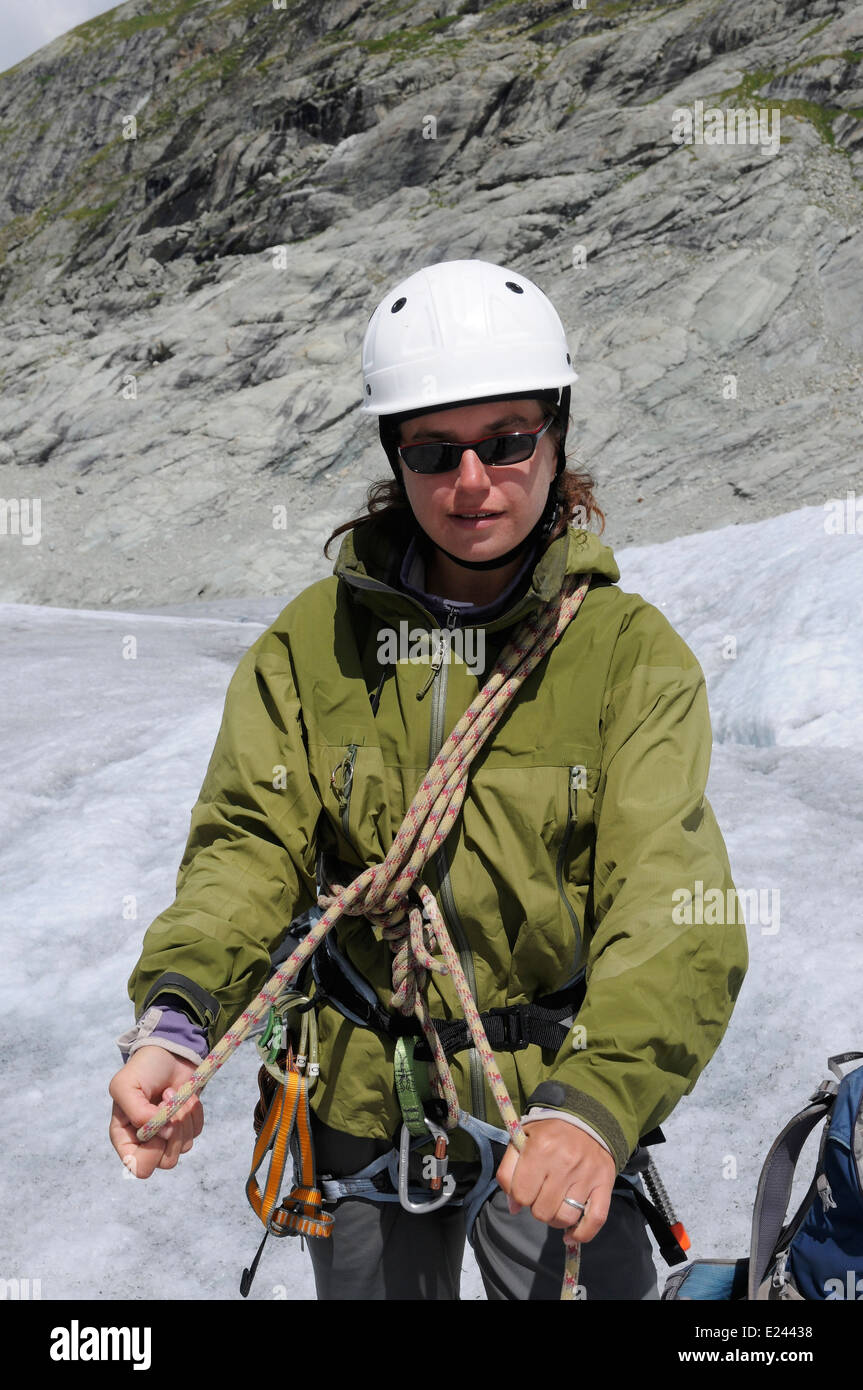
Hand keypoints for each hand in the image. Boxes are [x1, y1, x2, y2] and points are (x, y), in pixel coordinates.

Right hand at [108, 1047, 202, 1179]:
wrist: (168, 1050)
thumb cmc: (143, 1068)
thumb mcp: (126, 1086)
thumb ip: (138, 1114)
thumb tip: (164, 1135)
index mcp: (124, 1137)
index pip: (138, 1166)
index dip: (152, 1150)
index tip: (156, 1121)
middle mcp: (145, 1142)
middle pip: (166, 1162)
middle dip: (174, 1132)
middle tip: (168, 1103)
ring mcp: (166, 1135)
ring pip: (183, 1148)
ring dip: (184, 1118)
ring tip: (174, 1093)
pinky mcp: (185, 1124)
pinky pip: (196, 1132)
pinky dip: (195, 1113)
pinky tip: (185, 1096)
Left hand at [495, 1118, 616, 1246]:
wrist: (586, 1120)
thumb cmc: (549, 1133)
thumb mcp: (521, 1140)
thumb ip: (508, 1171)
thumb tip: (513, 1207)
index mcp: (540, 1148)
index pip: (520, 1194)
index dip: (518, 1196)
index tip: (524, 1188)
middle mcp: (564, 1161)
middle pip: (541, 1210)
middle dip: (536, 1207)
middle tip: (541, 1194)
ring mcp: (586, 1175)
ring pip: (565, 1218)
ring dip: (555, 1219)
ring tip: (555, 1206)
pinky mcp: (604, 1184)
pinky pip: (594, 1220)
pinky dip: (581, 1233)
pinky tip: (570, 1234)